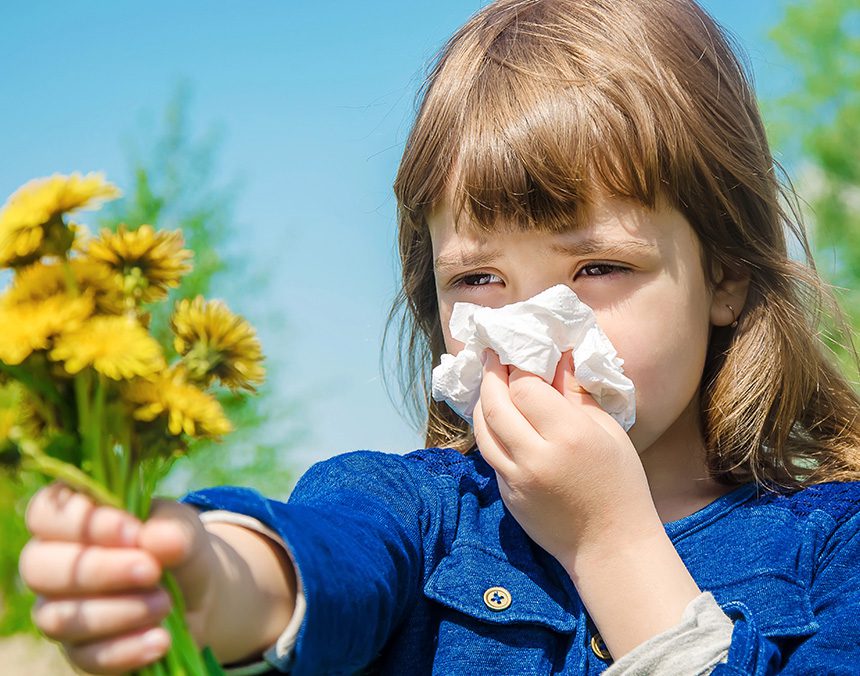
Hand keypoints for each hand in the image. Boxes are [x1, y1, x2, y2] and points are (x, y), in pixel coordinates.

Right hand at [19, 483, 215, 674]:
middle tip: (151, 570)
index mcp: (71, 518)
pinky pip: (85, 657)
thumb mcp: (182, 526)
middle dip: (98, 570)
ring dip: (118, 611)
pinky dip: (126, 649)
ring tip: (165, 603)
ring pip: (58, 618)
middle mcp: (52, 564)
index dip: (83, 524)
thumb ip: (172, 528)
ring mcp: (60, 610)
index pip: (45, 514)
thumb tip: (160, 541)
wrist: (198, 592)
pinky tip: (160, 639)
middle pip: (37, 569)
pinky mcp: (79, 650)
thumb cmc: (176, 545)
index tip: (134, 533)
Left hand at [472, 350, 659, 565]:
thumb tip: (559, 357)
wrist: (610, 545)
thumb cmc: (620, 484)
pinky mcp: (506, 496)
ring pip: (482, 430)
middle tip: (493, 356)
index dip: (518, 366)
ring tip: (490, 383)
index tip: (519, 351)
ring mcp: (516, 479)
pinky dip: (489, 430)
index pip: (525, 388)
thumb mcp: (607, 432)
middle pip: (495, 404)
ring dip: (482, 401)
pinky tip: (497, 417)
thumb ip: (576, 394)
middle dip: (491, 375)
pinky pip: (490, 454)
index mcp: (568, 435)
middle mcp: (535, 456)